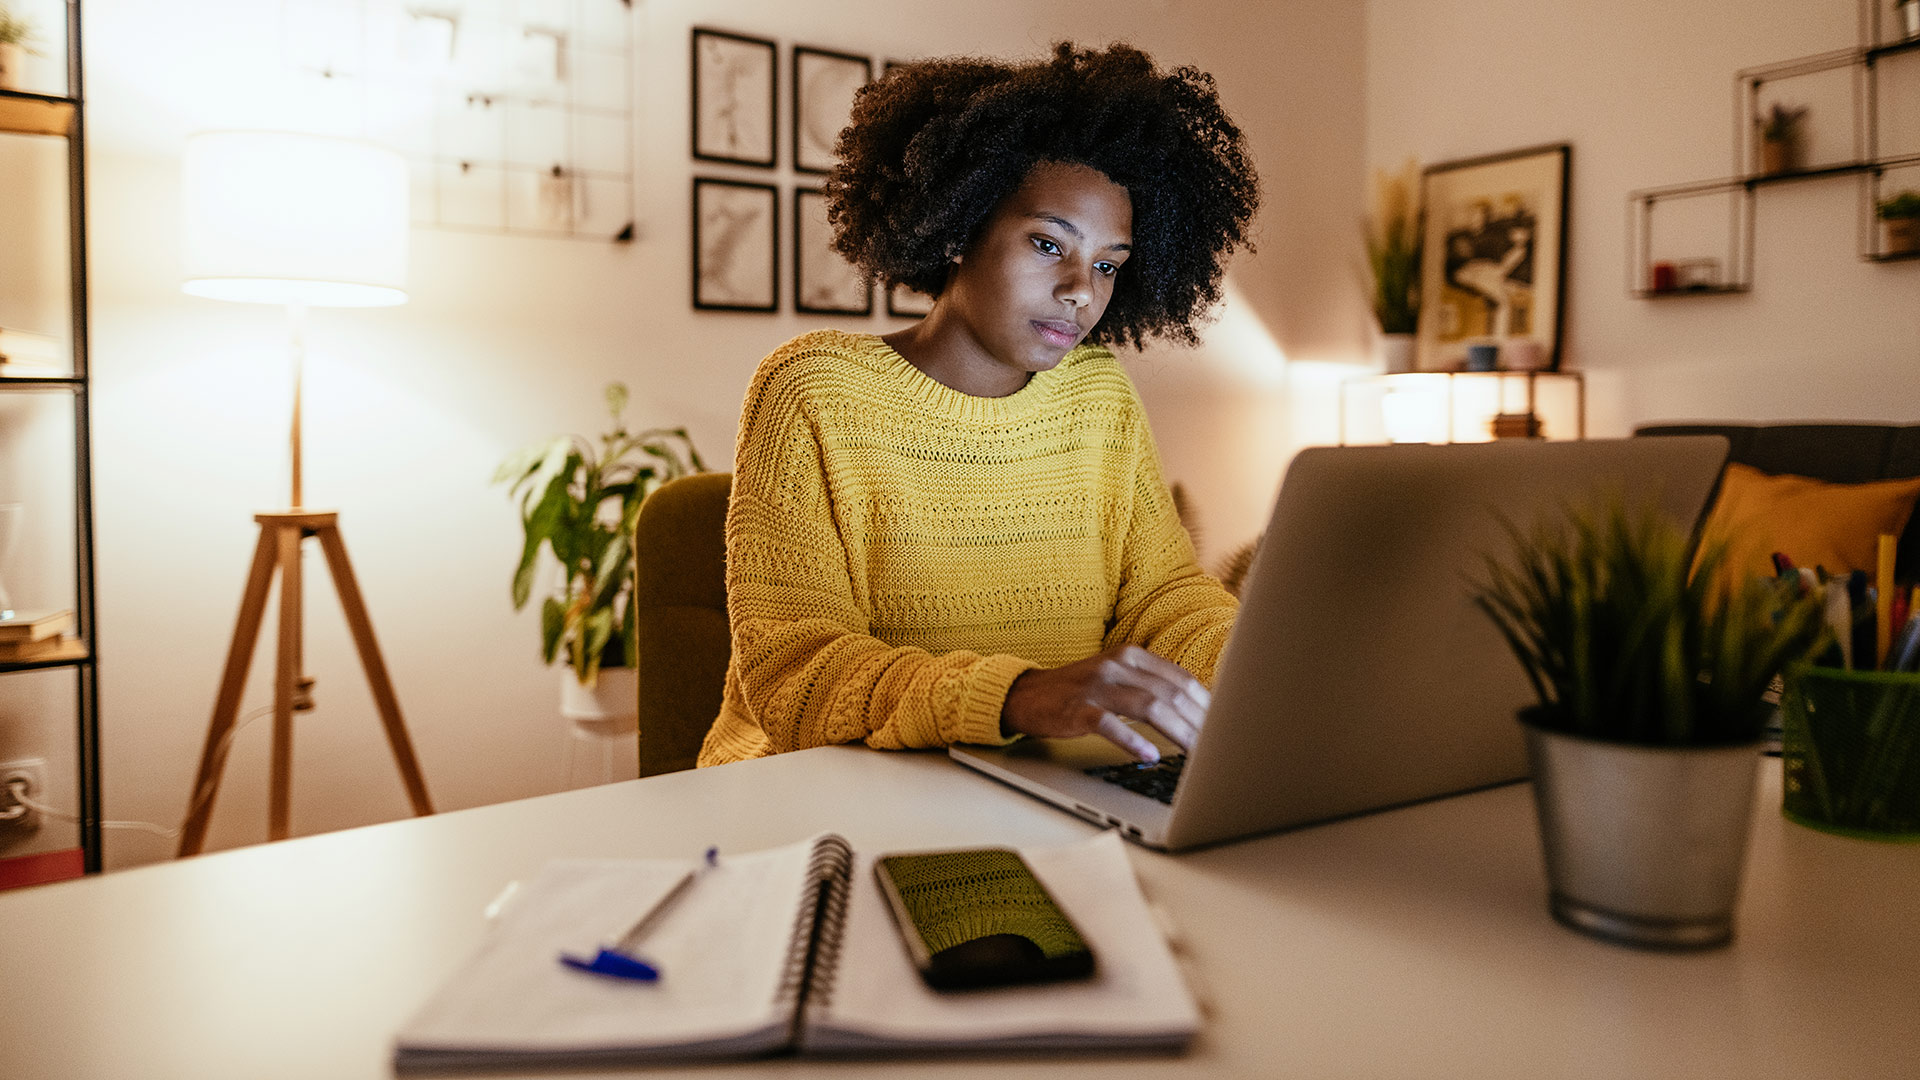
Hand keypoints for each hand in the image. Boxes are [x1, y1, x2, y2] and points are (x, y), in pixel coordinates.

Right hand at [1000, 645, 1209, 762]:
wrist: (1026, 695)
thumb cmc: (1078, 692)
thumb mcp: (1117, 678)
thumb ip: (1150, 687)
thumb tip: (1196, 713)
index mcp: (1131, 656)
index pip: (1181, 679)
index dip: (1206, 704)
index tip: (1225, 725)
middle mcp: (1116, 666)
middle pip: (1170, 693)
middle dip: (1198, 722)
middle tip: (1218, 746)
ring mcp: (1095, 687)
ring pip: (1148, 707)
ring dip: (1176, 732)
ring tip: (1195, 753)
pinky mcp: (1076, 709)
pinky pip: (1109, 725)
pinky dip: (1132, 741)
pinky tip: (1149, 756)